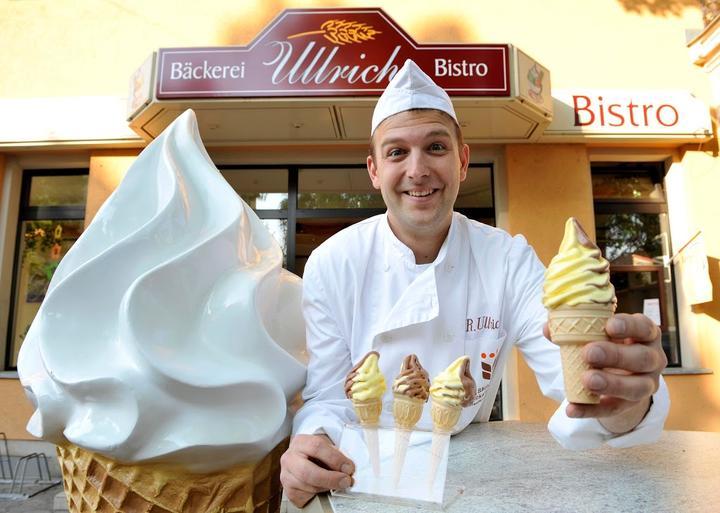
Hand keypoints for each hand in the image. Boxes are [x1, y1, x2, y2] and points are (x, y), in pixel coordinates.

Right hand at [280, 434, 354, 507]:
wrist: (302, 458)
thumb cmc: (317, 453)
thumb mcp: (326, 446)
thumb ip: (336, 454)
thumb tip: (348, 468)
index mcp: (300, 442)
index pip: (317, 447)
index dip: (335, 458)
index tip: (348, 468)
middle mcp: (290, 458)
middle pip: (307, 472)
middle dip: (330, 478)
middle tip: (345, 481)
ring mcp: (286, 475)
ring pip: (308, 486)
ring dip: (327, 487)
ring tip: (337, 484)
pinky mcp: (289, 491)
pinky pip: (305, 497)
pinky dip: (318, 495)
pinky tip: (323, 489)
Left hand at [545, 313, 666, 431]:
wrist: (618, 372)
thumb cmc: (607, 343)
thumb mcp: (597, 334)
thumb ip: (574, 329)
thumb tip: (548, 328)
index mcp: (645, 334)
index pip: (644, 328)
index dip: (629, 326)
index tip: (608, 326)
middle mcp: (652, 359)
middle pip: (642, 358)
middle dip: (615, 355)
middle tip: (589, 353)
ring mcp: (645, 384)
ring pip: (636, 388)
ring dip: (611, 384)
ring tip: (587, 379)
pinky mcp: (630, 405)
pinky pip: (613, 409)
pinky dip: (591, 410)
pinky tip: (571, 409)